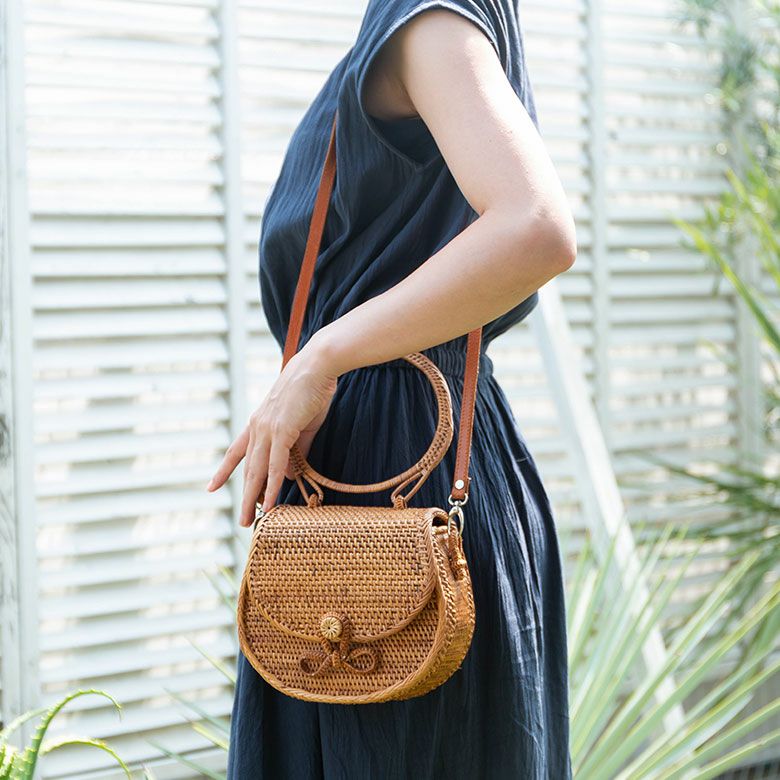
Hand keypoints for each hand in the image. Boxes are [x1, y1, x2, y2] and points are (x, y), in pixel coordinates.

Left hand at [206, 346, 338, 525]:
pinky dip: (272, 486)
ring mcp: (268, 430)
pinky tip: (270, 503)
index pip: (236, 452)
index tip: (212, 487)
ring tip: (250, 520)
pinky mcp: (282, 431)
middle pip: (246, 469)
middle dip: (243, 496)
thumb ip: (297, 449)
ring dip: (253, 498)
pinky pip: (275, 465)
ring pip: (257, 471)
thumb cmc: (311, 390)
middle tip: (241, 521)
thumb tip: (289, 474)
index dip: (225, 471)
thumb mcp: (302, 423)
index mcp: (259, 423)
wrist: (317, 366)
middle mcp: (257, 428)